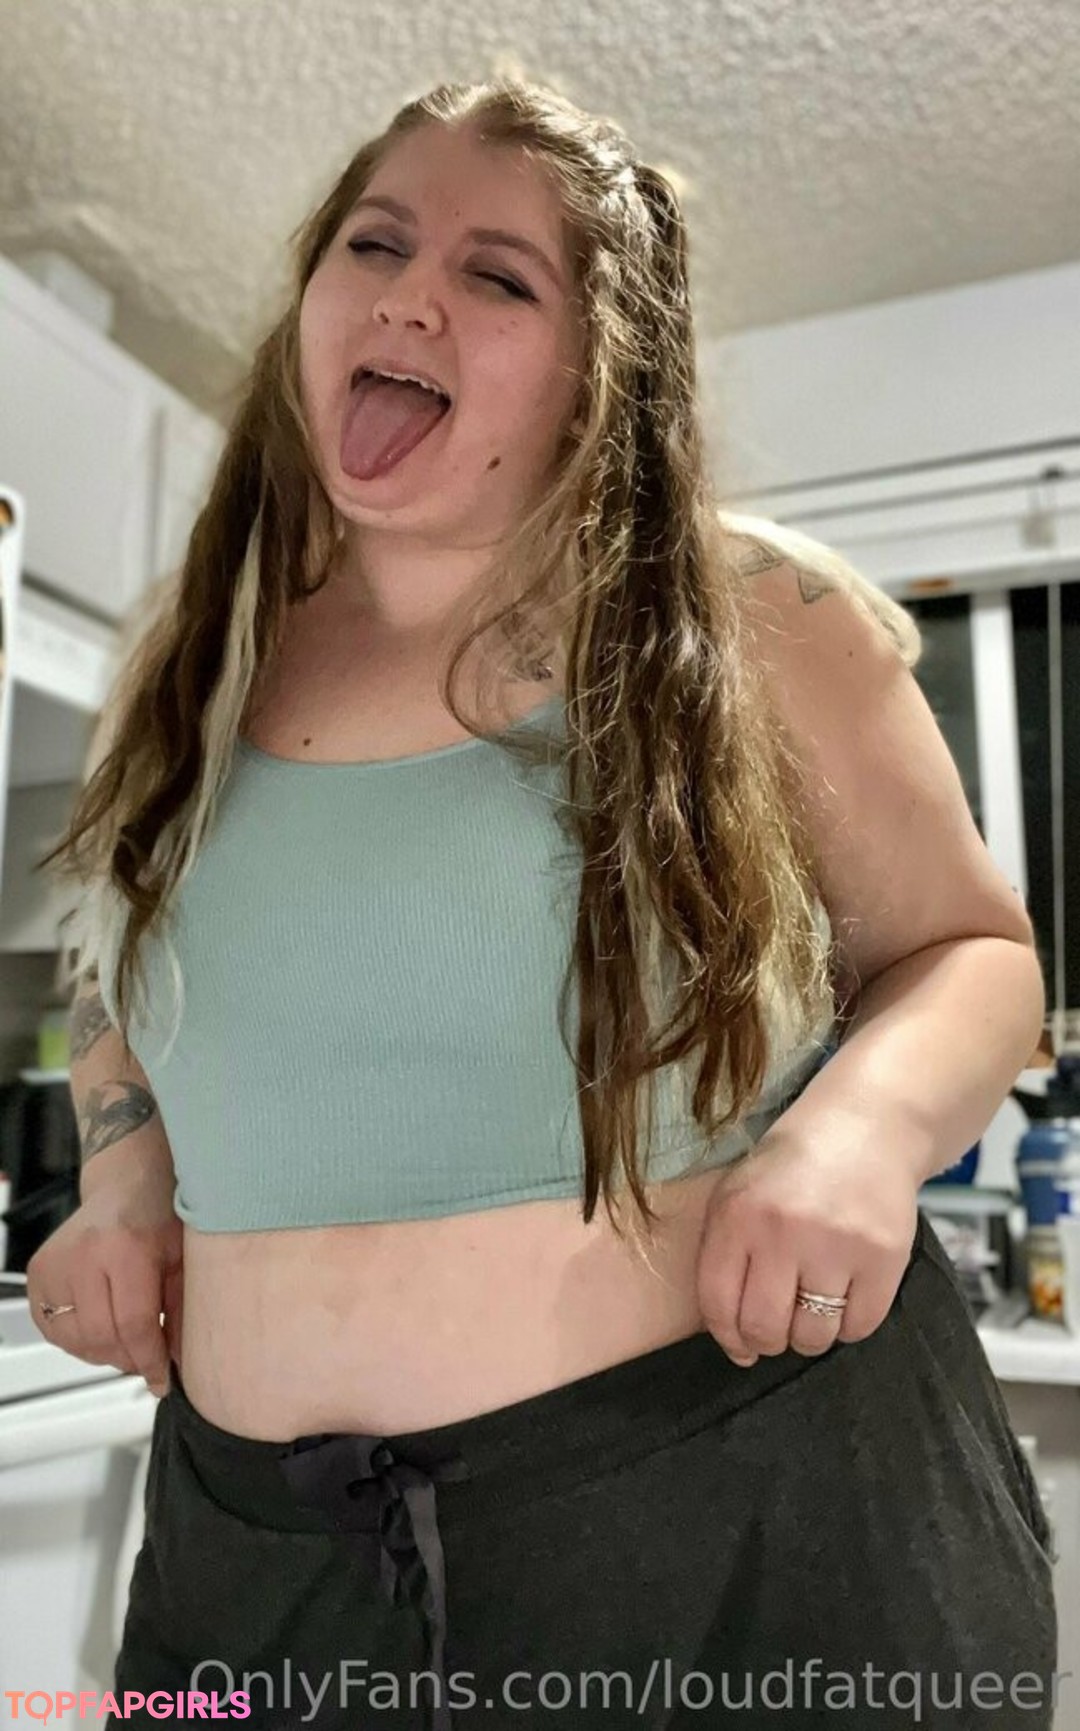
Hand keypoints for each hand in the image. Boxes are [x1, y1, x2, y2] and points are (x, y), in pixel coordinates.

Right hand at [26, 1173, 183, 1397]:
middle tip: (149, 1359)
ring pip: (76, 1340)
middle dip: (129, 1359)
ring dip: (105, 1353)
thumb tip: (181, 1364)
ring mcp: (54, 1265)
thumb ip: (183, 1311)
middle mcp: (82, 1256)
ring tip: (129, 1339)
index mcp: (123, 1248)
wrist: (126, 1184)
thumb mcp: (184, 1260)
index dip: (151, 1360)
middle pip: (102, 1337)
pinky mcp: (38, 1274)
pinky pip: (55, 1330)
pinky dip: (80, 1340)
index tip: (163, 1379)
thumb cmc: (159, 1215)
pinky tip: (103, 1326)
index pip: (134, 1324)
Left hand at [695, 1128, 920, 1366]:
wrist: (867, 1128)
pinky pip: (860, 1326)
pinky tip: (846, 1296)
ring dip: (810, 1336)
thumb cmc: (793, 1166)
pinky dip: (850, 1324)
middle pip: (765, 1328)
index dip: (728, 1337)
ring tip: (814, 1309)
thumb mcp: (740, 1191)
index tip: (740, 1346)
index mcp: (738, 1214)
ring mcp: (836, 1245)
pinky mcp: (883, 1256)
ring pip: (813, 1336)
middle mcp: (783, 1231)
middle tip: (779, 1329)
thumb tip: (731, 1335)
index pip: (718, 1303)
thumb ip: (725, 1253)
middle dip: (768, 1341)